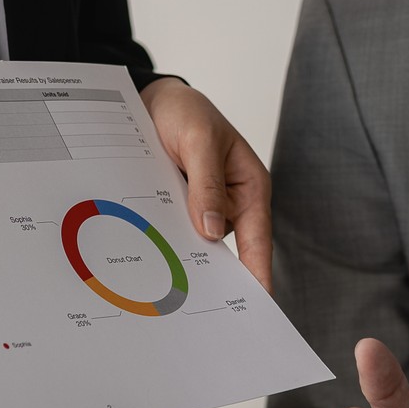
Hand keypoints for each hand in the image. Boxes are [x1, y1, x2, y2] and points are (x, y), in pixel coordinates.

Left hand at [140, 78, 270, 290]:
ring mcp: (203, 211)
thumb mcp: (199, 140)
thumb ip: (207, 184)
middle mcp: (229, 205)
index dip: (258, 273)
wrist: (149, 99)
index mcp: (248, 189)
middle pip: (227, 250)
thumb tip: (212, 230)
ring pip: (197, 244)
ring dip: (183, 256)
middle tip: (204, 308)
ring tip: (170, 284)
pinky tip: (150, 255)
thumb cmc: (185, 111)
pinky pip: (175, 232)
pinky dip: (165, 241)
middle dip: (216, 276)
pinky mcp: (178, 211)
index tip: (259, 304)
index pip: (257, 239)